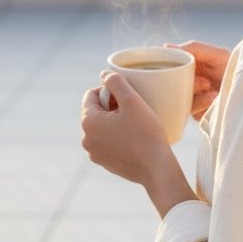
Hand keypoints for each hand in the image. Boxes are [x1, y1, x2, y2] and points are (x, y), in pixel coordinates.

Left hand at [81, 72, 195, 216]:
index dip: (111, 92)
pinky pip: (107, 142)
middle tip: (135, 112)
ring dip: (115, 122)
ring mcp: (94, 153)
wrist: (156, 167)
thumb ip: (116, 82)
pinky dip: (118, 137)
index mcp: (88, 121)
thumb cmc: (146, 133)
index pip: (92, 94)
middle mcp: (86, 138)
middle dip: (113, 107)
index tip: (128, 100)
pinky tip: (134, 141)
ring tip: (136, 127)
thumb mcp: (133, 101)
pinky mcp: (104, 162)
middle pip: (96, 111)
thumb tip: (104, 73)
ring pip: (102, 127)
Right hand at [167, 40, 231, 120]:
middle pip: (175, 87)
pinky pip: (193, 113)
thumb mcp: (217, 54)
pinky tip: (214, 102)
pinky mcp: (201, 113)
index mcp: (192, 68)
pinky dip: (203, 107)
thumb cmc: (236, 67)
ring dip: (197, 98)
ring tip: (213, 92)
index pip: (173, 69)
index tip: (182, 70)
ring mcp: (196, 99)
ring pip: (182, 101)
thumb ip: (193, 48)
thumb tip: (167, 47)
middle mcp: (191, 83)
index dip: (175, 70)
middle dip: (191, 85)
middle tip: (205, 84)